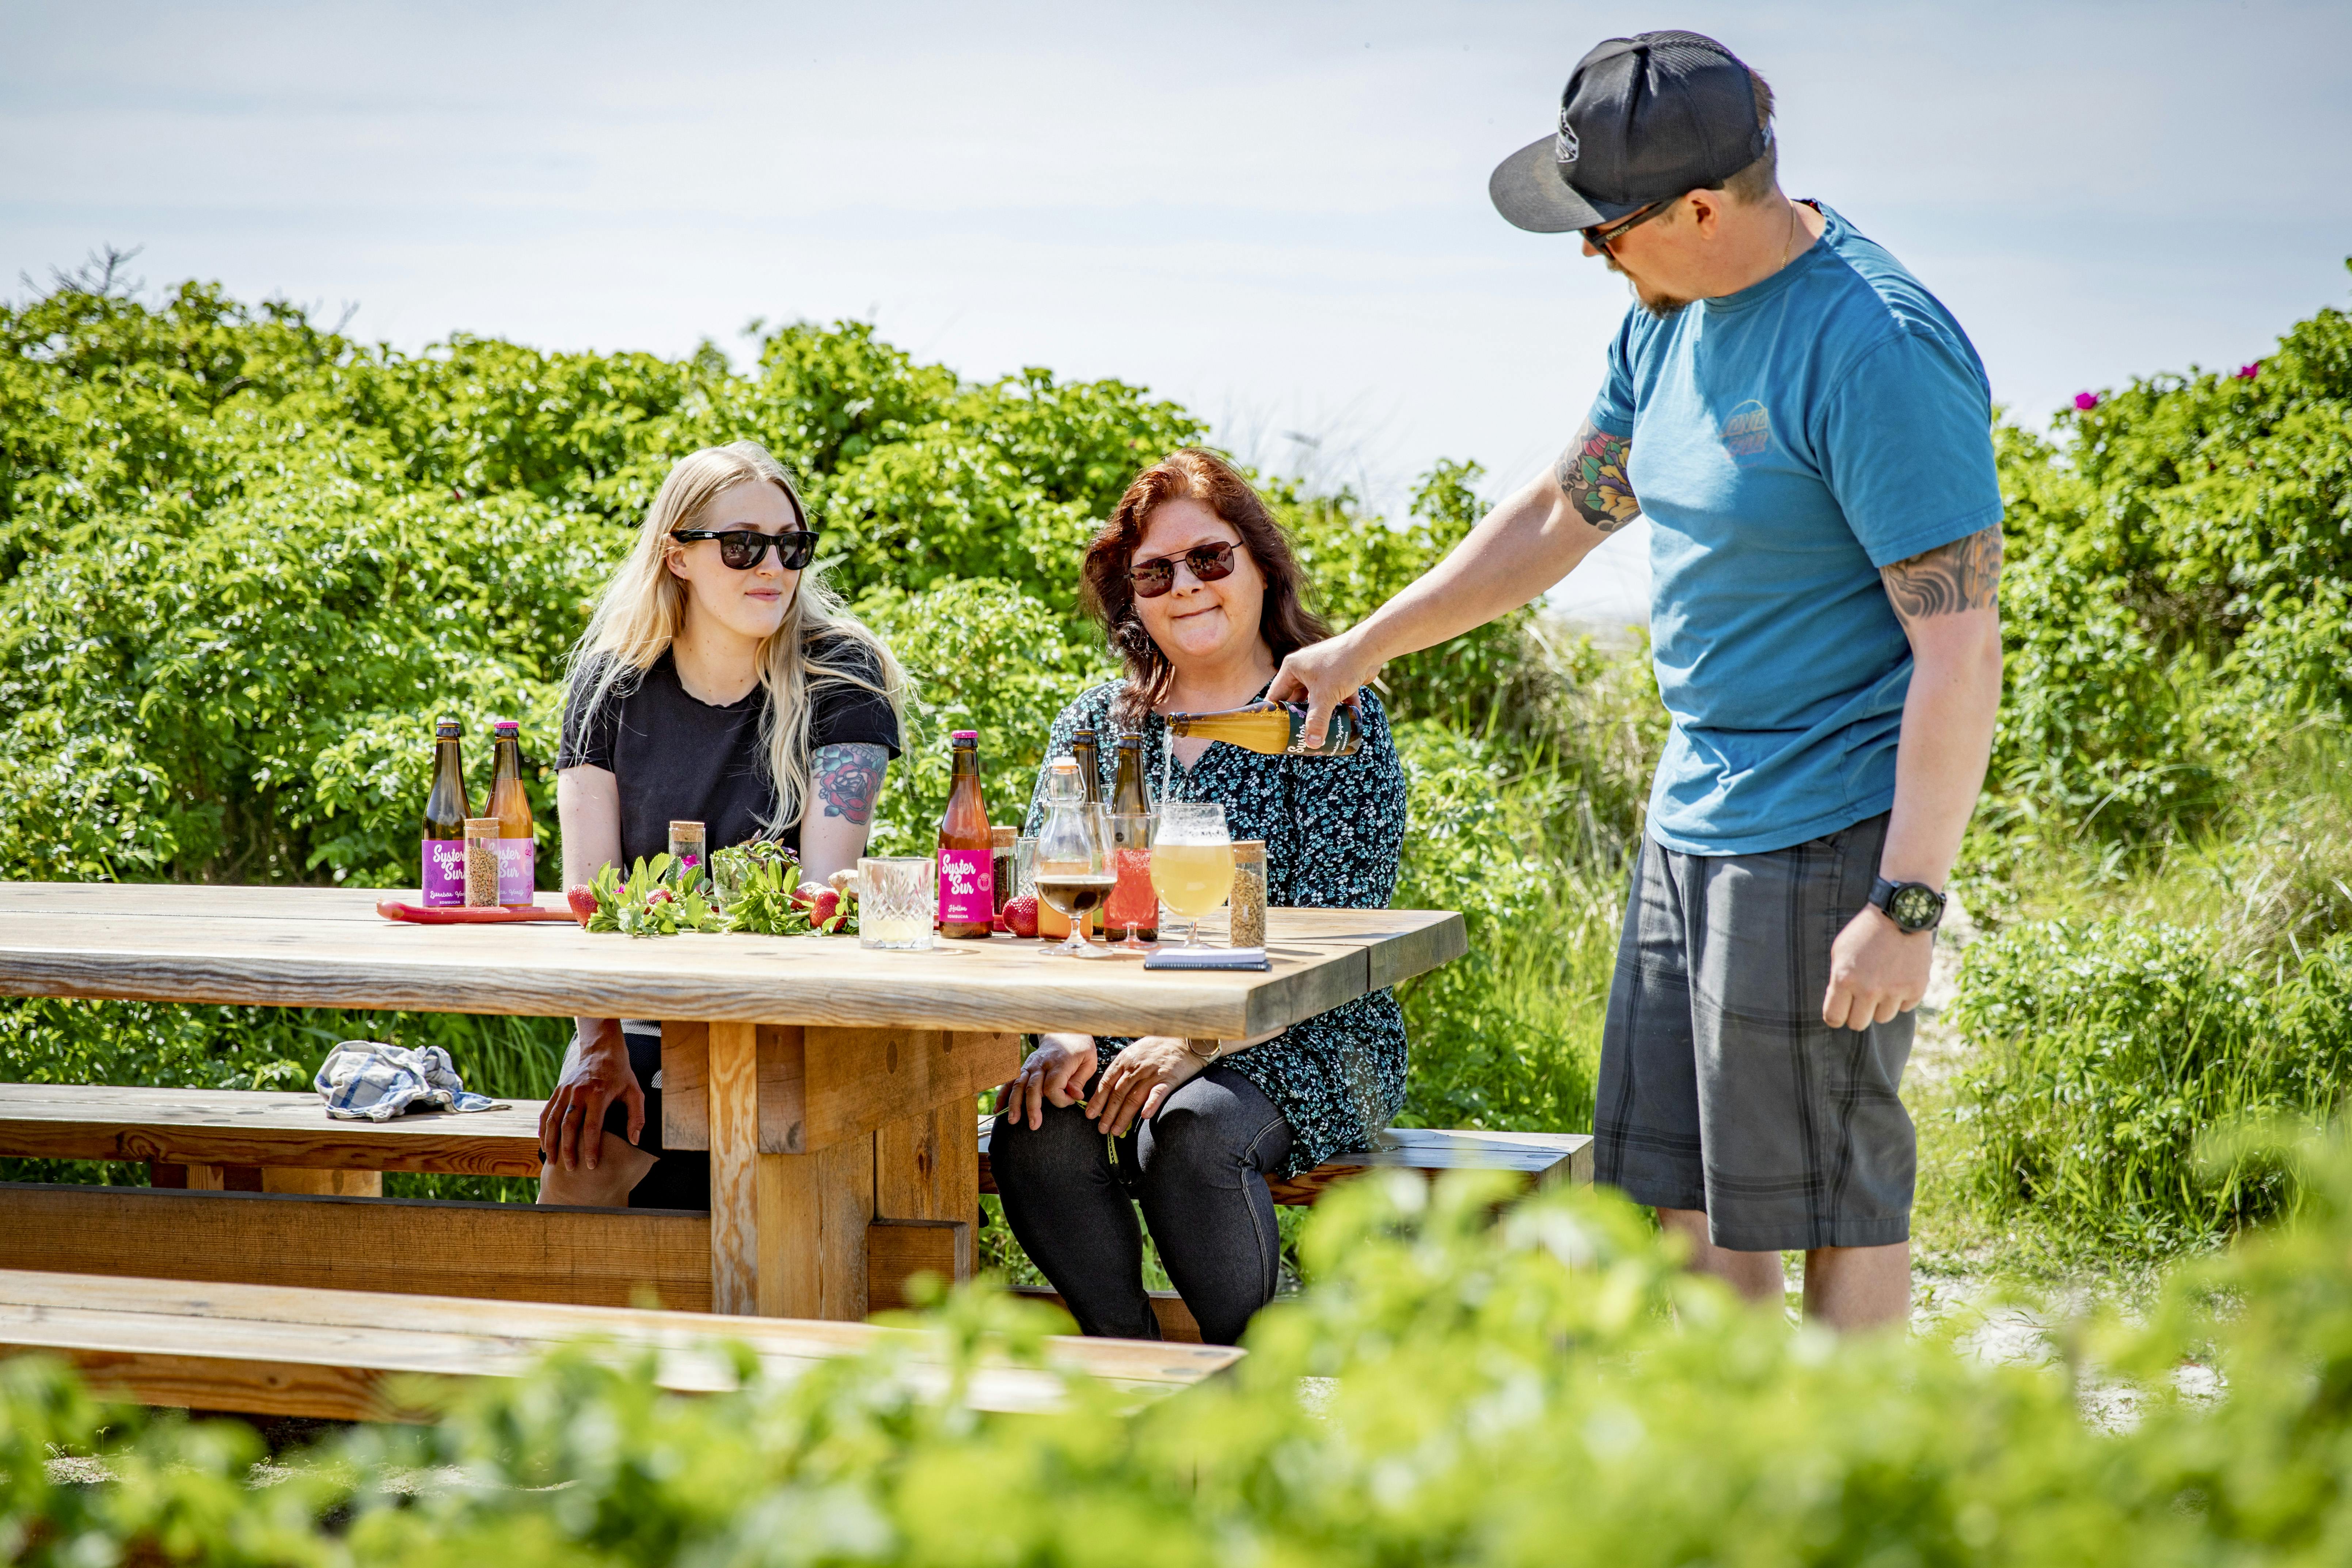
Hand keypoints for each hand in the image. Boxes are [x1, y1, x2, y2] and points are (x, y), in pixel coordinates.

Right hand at [539, 1022, 642, 1169]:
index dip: (591, 1148)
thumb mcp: (635, 1092)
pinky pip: (546, 1112)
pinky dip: (543, 1129)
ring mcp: (565, 1091)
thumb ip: (636, 1116)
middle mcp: (579, 1093)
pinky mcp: (558, 1090)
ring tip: (552, 1161)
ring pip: (552, 1120)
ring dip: (550, 1142)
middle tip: (570, 1168)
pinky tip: (544, 1143)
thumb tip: (635, 1141)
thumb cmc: (621, 1075)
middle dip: (568, 1149)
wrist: (602, 1049)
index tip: (592, 1165)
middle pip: (569, 1126)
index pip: (592, 1126)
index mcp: (598, 1094)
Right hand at [998, 1033, 1098, 1129]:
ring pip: (1018, 1085)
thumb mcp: (1088, 1061)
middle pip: (1033, 1087)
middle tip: (1034, 1125)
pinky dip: (1003, 1095)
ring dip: (1014, 1103)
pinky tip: (998, 1109)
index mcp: (1059, 1063)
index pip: (1053, 1087)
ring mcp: (1030, 1065)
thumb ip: (1080, 1080)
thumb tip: (1075, 1096)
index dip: (1061, 1099)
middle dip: (1032, 1108)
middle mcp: (1041, 1064)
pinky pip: (1011, 1081)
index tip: (1071, 1101)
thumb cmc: (1079, 1049)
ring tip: (1013, 1120)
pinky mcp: (1024, 1067)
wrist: (1064, 1032)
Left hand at [1088, 1036, 1207, 1137]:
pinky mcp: (1168, 1078)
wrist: (1184, 1039)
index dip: (1097, 1100)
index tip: (1090, 1115)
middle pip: (1118, 1094)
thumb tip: (1109, 1087)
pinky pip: (1158, 1093)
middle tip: (1102, 1129)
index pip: (1106, 1083)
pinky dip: (1150, 1104)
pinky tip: (1144, 1116)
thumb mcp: (1135, 1051)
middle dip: (1108, 1113)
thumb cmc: (1158, 1047)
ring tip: (1116, 1131)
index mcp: (1125, 1060)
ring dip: (1123, 1116)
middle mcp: (1136, 1067)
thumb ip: (1123, 1068)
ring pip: (1134, 1098)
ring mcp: (1152, 1073)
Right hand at [1267, 627, 1377, 751]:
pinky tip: (1349, 723)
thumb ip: (1317, 721)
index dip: (1275, 714)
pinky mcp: (1339, 674)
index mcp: (1292, 668)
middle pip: (1298, 700)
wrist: (1371, 648)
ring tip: (1322, 734)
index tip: (1277, 732)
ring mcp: (1322, 671)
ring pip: (1318, 699)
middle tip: (1299, 738)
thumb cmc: (1342, 665)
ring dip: (1322, 715)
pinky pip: (1336, 695)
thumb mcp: (1325, 696)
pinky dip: (1341, 708)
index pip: (1276, 695)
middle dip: (1301, 718)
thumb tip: (1312, 744)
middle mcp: (1304, 668)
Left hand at [1822, 905, 1933, 1029]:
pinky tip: (1899, 977)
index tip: (1839, 1013)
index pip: (1834, 1018)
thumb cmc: (1865, 931)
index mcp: (1845, 979)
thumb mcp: (1840, 951)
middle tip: (1861, 1000)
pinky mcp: (1916, 989)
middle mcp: (1869, 989)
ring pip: (1882, 1018)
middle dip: (1857, 1014)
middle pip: (1858, 1024)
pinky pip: (1904, 1007)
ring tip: (1882, 984)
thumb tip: (1838, 1006)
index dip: (1835, 1018)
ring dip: (1880, 1005)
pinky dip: (1901, 997)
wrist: (1901, 913)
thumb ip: (1838, 980)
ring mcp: (1894, 991)